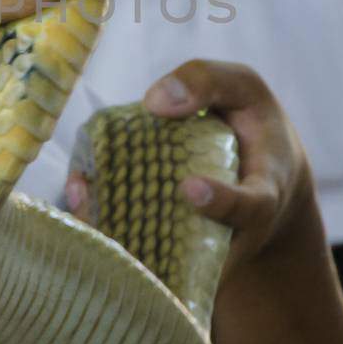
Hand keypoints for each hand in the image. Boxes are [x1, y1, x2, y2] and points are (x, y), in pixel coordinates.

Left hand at [69, 59, 315, 275]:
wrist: (263, 178)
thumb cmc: (251, 125)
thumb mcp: (244, 90)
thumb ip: (207, 83)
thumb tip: (153, 102)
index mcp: (263, 196)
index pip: (250, 208)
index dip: (222, 203)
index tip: (190, 189)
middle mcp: (233, 237)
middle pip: (194, 251)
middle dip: (152, 233)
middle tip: (112, 203)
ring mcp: (202, 254)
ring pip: (160, 260)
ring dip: (116, 235)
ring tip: (82, 194)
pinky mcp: (175, 256)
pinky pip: (141, 253)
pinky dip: (107, 230)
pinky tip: (79, 197)